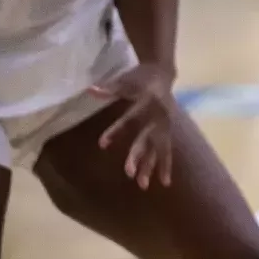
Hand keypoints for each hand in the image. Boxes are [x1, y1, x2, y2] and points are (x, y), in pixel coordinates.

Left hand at [87, 64, 176, 189]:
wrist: (163, 72)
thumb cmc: (139, 76)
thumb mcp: (125, 79)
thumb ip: (110, 88)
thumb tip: (91, 90)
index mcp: (148, 100)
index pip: (131, 117)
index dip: (117, 130)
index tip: (102, 144)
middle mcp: (159, 115)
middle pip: (147, 137)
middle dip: (138, 155)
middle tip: (128, 173)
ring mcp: (166, 124)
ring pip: (159, 148)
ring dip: (151, 166)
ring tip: (142, 185)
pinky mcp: (168, 130)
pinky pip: (167, 150)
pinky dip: (165, 165)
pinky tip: (164, 182)